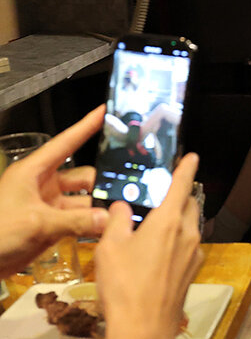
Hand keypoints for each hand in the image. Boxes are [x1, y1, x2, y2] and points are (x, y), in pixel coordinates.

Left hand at [0, 106, 108, 277]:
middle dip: (103, 182)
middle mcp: (43, 184)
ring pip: (84, 200)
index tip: (106, 111)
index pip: (66, 142)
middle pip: (83, 175)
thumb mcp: (36, 223)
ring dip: (99, 207)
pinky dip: (93, 224)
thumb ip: (75, 220)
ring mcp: (48, 205)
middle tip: (129, 187)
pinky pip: (79, 220)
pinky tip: (110, 227)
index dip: (86, 126)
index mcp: (34, 171)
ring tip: (124, 212)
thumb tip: (109, 219)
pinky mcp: (51, 225)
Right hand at [96, 153, 202, 338]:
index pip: (182, 185)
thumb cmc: (125, 285)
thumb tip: (122, 206)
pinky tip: (158, 250)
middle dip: (180, 195)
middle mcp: (187, 233)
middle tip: (163, 192)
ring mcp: (194, 253)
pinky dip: (177, 239)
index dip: (187, 168)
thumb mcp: (110, 247)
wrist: (145, 328)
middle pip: (188, 205)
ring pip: (190, 225)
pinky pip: (188, 245)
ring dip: (178, 218)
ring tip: (155, 222)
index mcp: (168, 221)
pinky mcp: (193, 271)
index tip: (193, 156)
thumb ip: (117, 220)